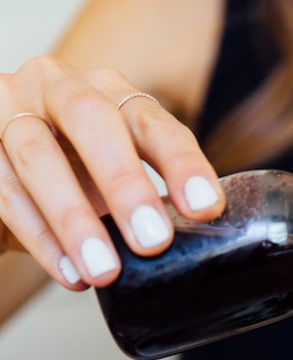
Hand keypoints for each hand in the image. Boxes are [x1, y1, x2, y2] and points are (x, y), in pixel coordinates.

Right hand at [0, 56, 224, 287]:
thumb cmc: (65, 172)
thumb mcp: (107, 175)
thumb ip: (144, 197)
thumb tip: (196, 245)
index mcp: (103, 90)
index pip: (150, 120)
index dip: (180, 163)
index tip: (205, 208)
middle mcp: (54, 87)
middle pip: (91, 120)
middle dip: (125, 182)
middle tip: (153, 239)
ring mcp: (5, 110)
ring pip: (37, 156)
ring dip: (74, 220)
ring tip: (105, 271)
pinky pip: (2, 190)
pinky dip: (40, 238)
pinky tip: (69, 273)